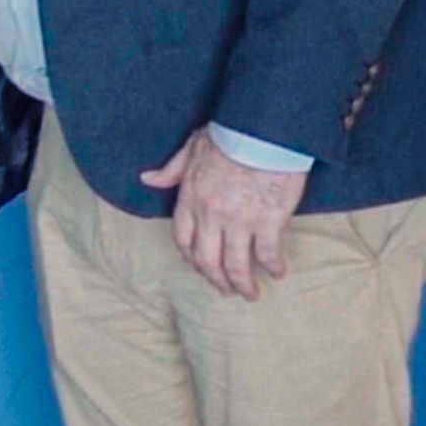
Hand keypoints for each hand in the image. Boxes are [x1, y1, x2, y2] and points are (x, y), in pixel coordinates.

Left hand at [141, 130, 306, 299]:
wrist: (262, 131)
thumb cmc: (229, 135)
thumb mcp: (191, 148)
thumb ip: (171, 169)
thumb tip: (147, 179)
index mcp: (190, 199)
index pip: (183, 239)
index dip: (191, 257)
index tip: (201, 266)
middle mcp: (211, 216)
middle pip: (207, 260)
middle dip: (216, 280)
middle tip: (227, 291)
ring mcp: (239, 221)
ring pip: (236, 264)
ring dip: (242, 283)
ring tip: (250, 293)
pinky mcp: (268, 221)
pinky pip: (268, 252)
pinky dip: (273, 266)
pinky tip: (278, 272)